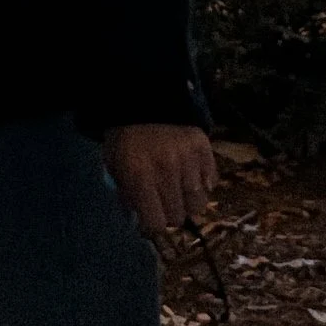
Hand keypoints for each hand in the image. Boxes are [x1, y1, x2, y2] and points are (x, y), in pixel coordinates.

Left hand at [103, 124, 217, 235]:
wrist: (142, 100)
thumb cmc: (125, 138)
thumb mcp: (114, 166)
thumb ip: (126, 196)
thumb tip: (139, 222)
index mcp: (139, 175)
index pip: (156, 224)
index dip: (152, 225)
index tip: (150, 219)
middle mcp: (166, 169)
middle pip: (178, 217)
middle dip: (169, 213)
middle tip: (163, 200)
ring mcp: (187, 157)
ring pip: (198, 203)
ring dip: (187, 200)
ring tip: (178, 187)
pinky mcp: (203, 146)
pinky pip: (211, 181)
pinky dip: (202, 181)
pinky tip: (190, 172)